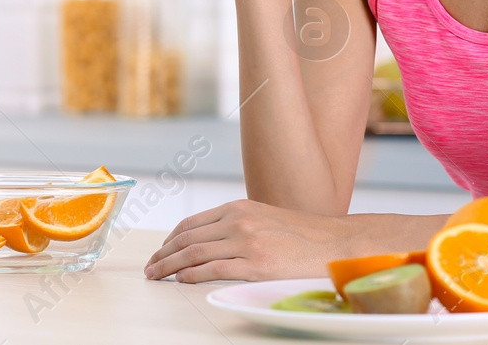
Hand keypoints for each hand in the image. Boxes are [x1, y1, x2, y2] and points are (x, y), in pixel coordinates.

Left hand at [144, 199, 358, 282]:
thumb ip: (240, 227)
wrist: (337, 244)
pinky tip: (181, 281)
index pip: (192, 223)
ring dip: (170, 266)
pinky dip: (192, 275)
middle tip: (150, 267)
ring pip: (195, 253)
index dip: (170, 239)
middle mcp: (238, 220)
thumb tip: (213, 243)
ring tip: (156, 276)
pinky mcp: (256, 264)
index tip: (160, 251)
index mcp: (239, 208)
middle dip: (163, 254)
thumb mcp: (266, 219)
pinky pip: (213, 270)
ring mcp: (247, 241)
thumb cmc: (304, 237)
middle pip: (188, 238)